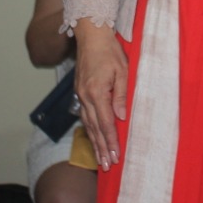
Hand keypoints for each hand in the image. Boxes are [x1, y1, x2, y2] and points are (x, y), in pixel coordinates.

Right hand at [74, 19, 127, 170]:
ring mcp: (80, 95)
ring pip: (87, 124)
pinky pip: (84, 115)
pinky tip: (94, 138)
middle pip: (94, 128)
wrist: (91, 36)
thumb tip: (121, 117)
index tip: (115, 156)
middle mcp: (85, 96)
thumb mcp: (122, 70)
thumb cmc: (110, 51)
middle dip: (101, 148)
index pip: (105, 122)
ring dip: (94, 142)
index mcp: (97, 91)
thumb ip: (121, 94)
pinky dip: (89, 129)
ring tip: (100, 159)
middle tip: (106, 166)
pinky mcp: (80, 92)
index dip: (111, 141)